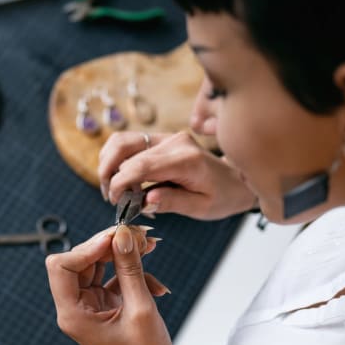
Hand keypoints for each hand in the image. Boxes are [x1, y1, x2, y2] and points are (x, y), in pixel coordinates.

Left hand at [46, 225, 178, 344]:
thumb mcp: (140, 308)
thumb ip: (130, 269)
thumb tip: (123, 236)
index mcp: (72, 314)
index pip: (62, 266)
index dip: (87, 247)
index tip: (116, 237)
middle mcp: (76, 309)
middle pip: (80, 261)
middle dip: (109, 246)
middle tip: (138, 236)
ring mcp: (90, 307)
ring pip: (99, 267)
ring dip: (124, 256)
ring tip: (150, 247)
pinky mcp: (106, 307)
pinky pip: (114, 279)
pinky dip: (134, 275)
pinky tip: (157, 284)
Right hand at [98, 131, 256, 220]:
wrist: (236, 179)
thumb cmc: (222, 196)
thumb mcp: (201, 208)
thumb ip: (173, 203)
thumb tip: (145, 201)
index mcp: (186, 160)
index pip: (141, 166)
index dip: (120, 183)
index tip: (115, 202)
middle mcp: (174, 141)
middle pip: (125, 148)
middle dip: (110, 175)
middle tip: (111, 198)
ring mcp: (167, 136)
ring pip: (122, 140)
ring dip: (108, 163)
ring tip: (111, 188)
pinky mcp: (162, 138)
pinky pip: (129, 142)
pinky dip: (116, 158)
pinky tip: (119, 177)